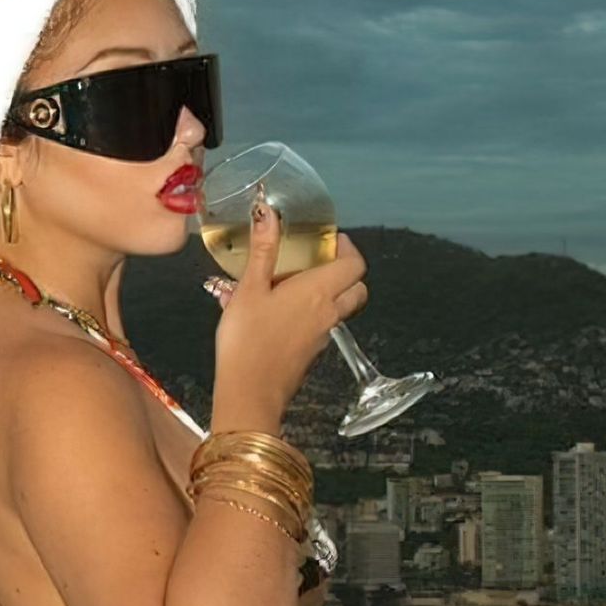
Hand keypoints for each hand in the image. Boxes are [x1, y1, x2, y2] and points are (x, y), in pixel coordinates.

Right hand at [208, 190, 368, 426]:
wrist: (249, 393)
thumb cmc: (247, 338)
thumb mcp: (249, 288)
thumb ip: (262, 250)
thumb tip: (268, 212)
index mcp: (319, 291)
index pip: (355, 265)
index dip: (349, 249)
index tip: (332, 240)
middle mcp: (328, 313)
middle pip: (358, 289)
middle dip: (347, 272)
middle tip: (322, 262)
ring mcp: (322, 337)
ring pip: (341, 310)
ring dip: (331, 295)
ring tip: (296, 285)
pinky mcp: (310, 355)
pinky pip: (321, 328)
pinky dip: (312, 316)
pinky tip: (279, 314)